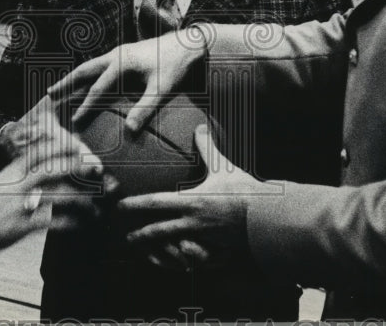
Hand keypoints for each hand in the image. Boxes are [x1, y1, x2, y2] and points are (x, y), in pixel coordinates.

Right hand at [0, 107, 102, 255]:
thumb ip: (16, 173)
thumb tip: (34, 165)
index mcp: (11, 171)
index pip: (40, 151)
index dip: (62, 146)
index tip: (80, 144)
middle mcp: (18, 183)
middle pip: (54, 168)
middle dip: (79, 167)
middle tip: (98, 168)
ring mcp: (21, 204)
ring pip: (58, 195)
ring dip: (82, 199)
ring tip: (96, 204)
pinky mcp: (21, 226)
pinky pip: (53, 222)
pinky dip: (71, 222)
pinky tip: (81, 224)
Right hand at [46, 26, 208, 132]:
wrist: (188, 45)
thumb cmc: (176, 67)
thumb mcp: (162, 89)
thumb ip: (146, 109)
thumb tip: (129, 130)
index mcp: (121, 63)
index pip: (98, 88)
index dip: (86, 106)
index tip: (75, 121)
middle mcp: (116, 56)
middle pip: (85, 70)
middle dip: (66, 83)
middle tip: (49, 94)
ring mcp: (119, 53)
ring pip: (90, 66)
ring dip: (74, 77)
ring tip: (59, 88)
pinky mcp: (124, 55)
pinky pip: (100, 66)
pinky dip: (88, 75)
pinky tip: (86, 84)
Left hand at [118, 126, 262, 267]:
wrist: (265, 217)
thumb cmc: (243, 190)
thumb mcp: (223, 166)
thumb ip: (208, 147)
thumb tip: (199, 125)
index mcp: (192, 202)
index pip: (156, 203)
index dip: (135, 205)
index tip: (120, 206)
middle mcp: (193, 223)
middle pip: (159, 232)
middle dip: (140, 235)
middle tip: (125, 237)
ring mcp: (203, 240)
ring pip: (173, 250)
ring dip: (158, 252)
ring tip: (147, 252)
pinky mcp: (215, 251)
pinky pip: (193, 260)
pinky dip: (181, 261)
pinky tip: (176, 261)